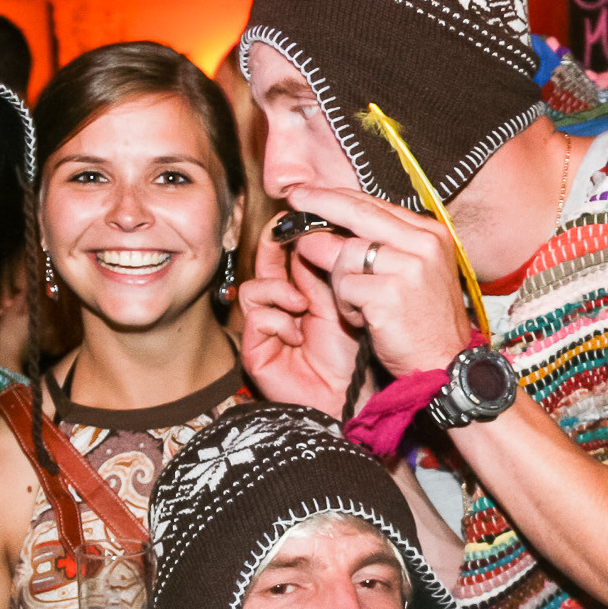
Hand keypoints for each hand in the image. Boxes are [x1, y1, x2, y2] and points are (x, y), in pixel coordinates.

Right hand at [239, 209, 365, 415]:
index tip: (302, 213)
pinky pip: (256, 315)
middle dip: (274, 245)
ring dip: (279, 290)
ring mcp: (268, 326)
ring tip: (303, 305)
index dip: (295, 233)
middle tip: (281, 230)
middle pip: (266, 263)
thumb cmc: (352, 354)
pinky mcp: (255, 347)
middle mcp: (284, 305)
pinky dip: (277, 320)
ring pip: (255, 287)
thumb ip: (329, 271)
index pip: (292, 253)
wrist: (349, 395)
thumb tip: (317, 231)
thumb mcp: (345, 302)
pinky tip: (297, 335)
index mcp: (307, 290)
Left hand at [287, 186, 472, 377]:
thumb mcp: (415, 272)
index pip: (374, 203)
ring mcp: (408, 267)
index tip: (309, 193)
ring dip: (338, 280)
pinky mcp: (389, 294)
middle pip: (356, 212)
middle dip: (318, 205)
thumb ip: (387, 245)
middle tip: (293, 201)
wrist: (446, 363)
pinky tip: (363, 319)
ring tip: (355, 302)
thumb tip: (338, 222)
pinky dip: (345, 306)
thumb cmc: (426, 322)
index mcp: (430, 234)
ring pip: (344, 253)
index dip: (336, 196)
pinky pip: (344, 287)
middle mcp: (422, 244)